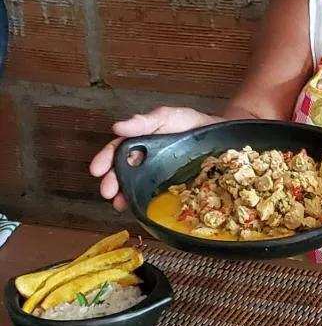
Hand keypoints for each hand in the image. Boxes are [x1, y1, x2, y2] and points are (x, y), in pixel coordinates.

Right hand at [90, 107, 222, 210]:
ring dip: (124, 194)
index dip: (105, 159)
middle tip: (107, 191)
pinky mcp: (171, 186)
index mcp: (142, 141)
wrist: (220, 135)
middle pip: (123, 171)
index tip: (97, 170)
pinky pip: (154, 195)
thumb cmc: (193, 124)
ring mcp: (158, 173)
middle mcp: (146, 158)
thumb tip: (119, 126)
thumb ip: (145, 121)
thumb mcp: (169, 117)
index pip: (118, 149)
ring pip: (135, 185)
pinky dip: (143, 202)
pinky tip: (138, 207)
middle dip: (112, 181)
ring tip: (119, 203)